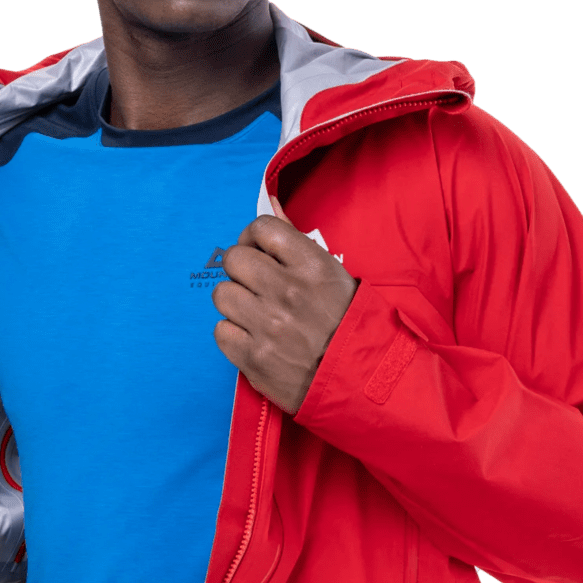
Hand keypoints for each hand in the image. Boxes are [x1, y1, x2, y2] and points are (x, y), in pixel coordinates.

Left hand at [211, 214, 358, 412]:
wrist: (360, 380)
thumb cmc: (348, 324)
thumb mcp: (333, 274)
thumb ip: (295, 239)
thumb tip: (269, 202)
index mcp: (311, 266)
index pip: (262, 228)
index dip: (253, 237)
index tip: (258, 250)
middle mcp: (287, 292)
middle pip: (233, 260)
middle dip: (241, 269)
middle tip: (254, 284)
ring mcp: (267, 326)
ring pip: (222, 295)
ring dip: (235, 301)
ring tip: (255, 313)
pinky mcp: (253, 358)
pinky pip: (221, 331)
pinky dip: (233, 334)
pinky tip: (253, 337)